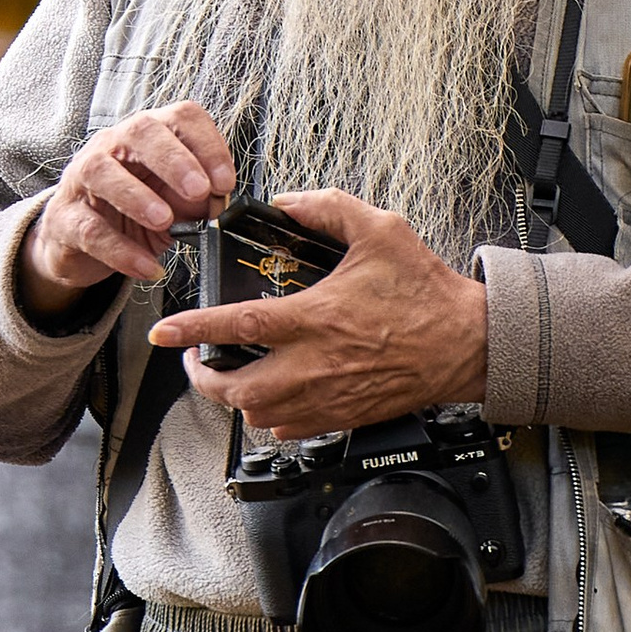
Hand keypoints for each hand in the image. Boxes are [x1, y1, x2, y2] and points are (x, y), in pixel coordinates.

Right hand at [18, 98, 235, 307]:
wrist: (79, 244)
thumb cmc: (132, 214)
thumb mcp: (175, 204)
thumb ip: (199, 200)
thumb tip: (220, 204)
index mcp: (149, 137)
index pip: (180, 118)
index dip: (207, 144)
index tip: (226, 181)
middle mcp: (113, 147)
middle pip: (141, 132)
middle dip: (174, 160)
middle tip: (199, 190)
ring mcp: (83, 179)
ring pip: (103, 172)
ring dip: (137, 196)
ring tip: (164, 221)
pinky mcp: (66, 218)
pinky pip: (90, 230)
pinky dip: (121, 250)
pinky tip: (146, 265)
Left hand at [148, 189, 488, 434]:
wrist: (467, 343)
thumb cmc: (427, 294)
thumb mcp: (381, 231)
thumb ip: (328, 208)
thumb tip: (290, 201)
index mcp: (314, 319)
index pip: (235, 328)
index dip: (191, 330)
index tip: (163, 332)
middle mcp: (313, 366)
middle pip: (233, 388)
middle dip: (202, 378)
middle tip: (195, 361)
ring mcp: (326, 398)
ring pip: (256, 416)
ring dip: (234, 398)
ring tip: (230, 377)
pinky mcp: (342, 417)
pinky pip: (288, 430)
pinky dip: (270, 417)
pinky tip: (272, 397)